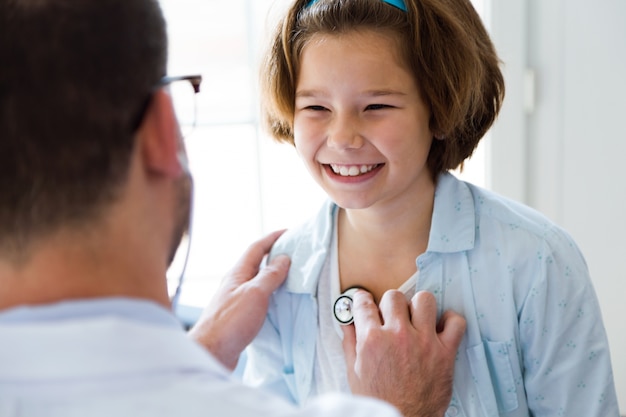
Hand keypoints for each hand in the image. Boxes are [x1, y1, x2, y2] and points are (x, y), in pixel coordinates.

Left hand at [188, 230, 289, 369]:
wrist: (211, 353)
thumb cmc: (230, 321)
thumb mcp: (255, 294)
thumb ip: (270, 275)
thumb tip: (283, 258)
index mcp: (238, 273)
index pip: (257, 248)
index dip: (273, 238)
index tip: (289, 232)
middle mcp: (236, 283)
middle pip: (257, 263)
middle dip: (275, 255)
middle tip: (295, 253)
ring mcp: (237, 300)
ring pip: (258, 281)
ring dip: (274, 275)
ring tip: (292, 274)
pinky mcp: (240, 316)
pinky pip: (259, 297)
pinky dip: (271, 293)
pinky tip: (279, 301)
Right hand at [342, 290, 465, 416]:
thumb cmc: (379, 399)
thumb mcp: (354, 372)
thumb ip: (350, 342)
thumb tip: (346, 322)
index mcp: (372, 340)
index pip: (364, 303)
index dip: (362, 300)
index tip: (365, 301)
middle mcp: (398, 336)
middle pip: (394, 296)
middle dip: (390, 304)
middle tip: (391, 316)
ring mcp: (424, 342)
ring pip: (424, 300)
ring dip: (419, 307)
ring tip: (416, 319)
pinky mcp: (445, 352)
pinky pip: (456, 322)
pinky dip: (451, 321)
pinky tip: (441, 327)